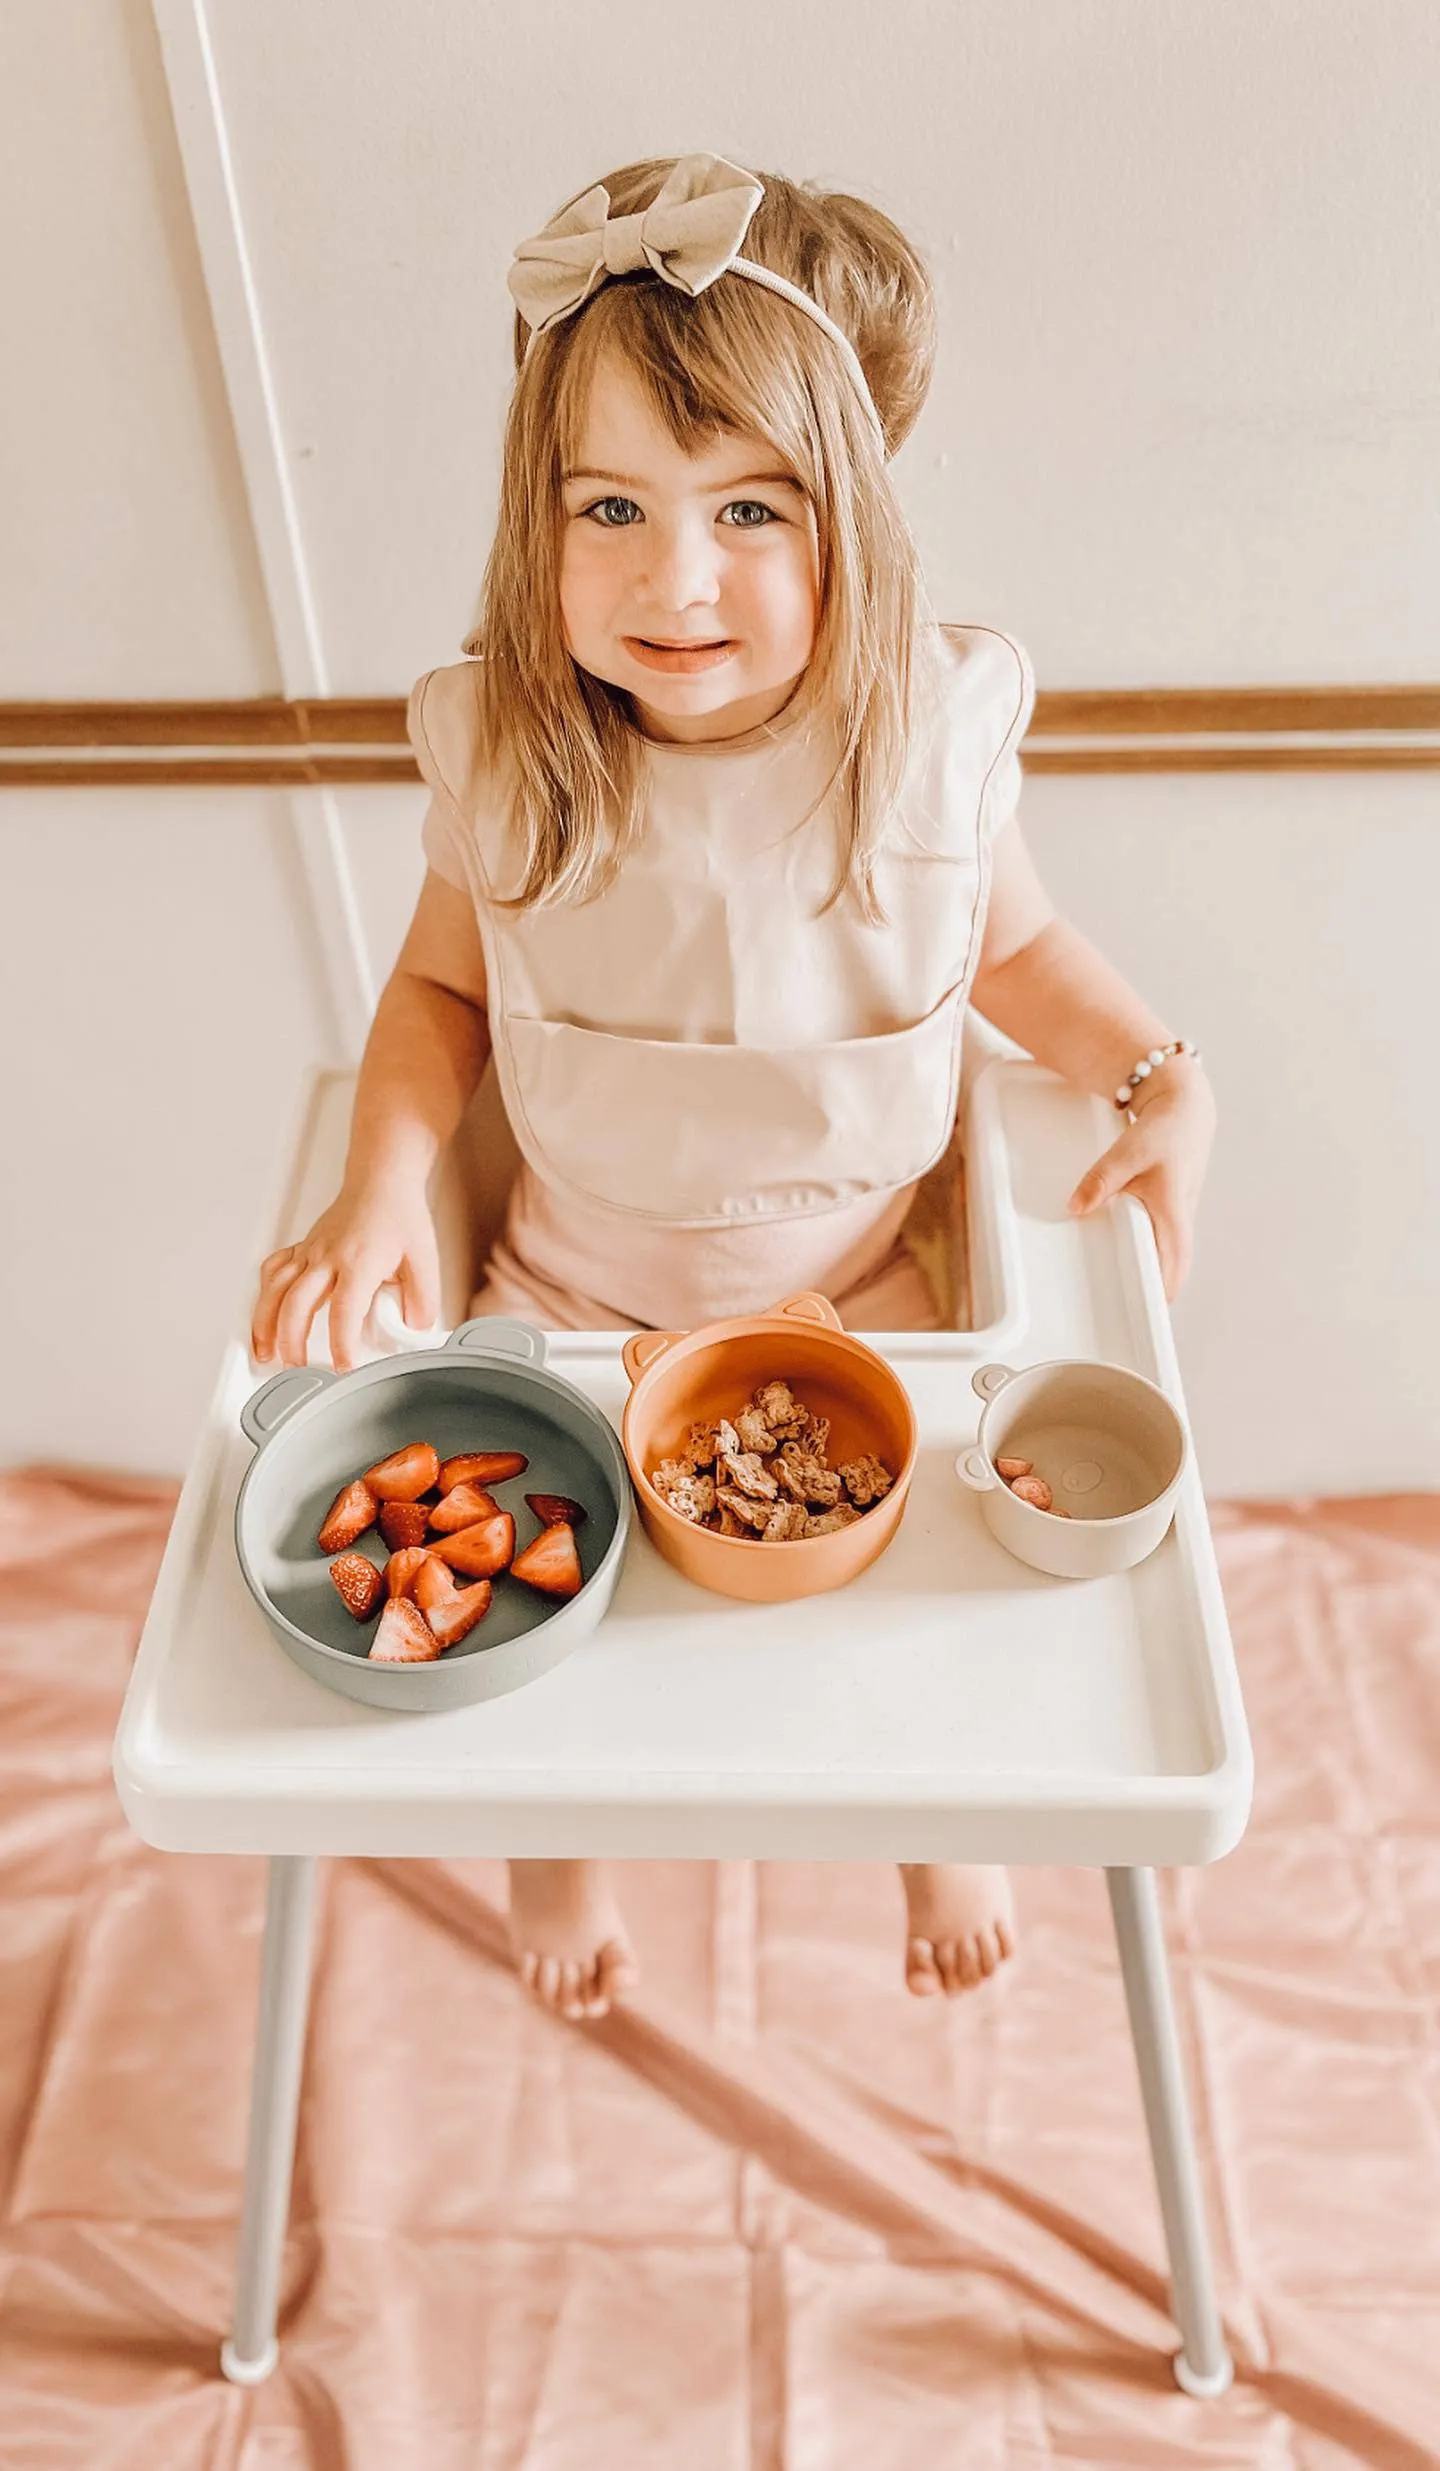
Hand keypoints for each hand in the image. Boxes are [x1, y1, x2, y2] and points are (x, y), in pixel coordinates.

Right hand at [251, 1181, 441, 1373]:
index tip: (343, 1367)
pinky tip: (265, 1317)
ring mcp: (310, 1252)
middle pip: (297, 1303)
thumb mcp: (425, 1258)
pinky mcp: (301, 1249)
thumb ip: (422, 1299)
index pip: (345, 1309)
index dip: (341, 1342)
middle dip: (292, 1341)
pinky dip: (264, 1295)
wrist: (381, 1181)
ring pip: (275, 1288)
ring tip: (266, 1354)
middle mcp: (328, 1256)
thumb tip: (414, 1330)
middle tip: (299, 1368)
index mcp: (360, 1261)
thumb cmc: (400, 1216)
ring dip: (265, 1324)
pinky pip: (273, 1270)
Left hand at [1066, 1067, 1216, 1301]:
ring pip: (1171, 1253)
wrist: (1187, 1107)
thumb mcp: (1128, 1151)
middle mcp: (1181, 1216)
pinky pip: (1166, 1239)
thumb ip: (1101, 1180)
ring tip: (1130, 1296)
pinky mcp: (1174, 1206)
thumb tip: (1077, 1206)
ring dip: (1156, 1273)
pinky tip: (1132, 1259)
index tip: (1150, 1314)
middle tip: (1133, 1315)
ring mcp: (1180, 1212)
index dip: (1164, 1289)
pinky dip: (1155, 1253)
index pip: (1173, 1262)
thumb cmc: (1164, 1129)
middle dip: (1157, 1290)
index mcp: (1173, 1208)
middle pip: (1174, 1266)